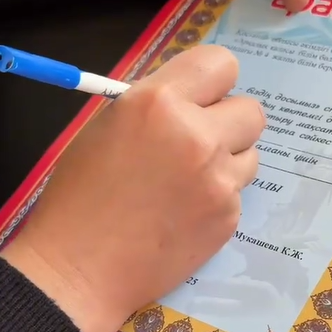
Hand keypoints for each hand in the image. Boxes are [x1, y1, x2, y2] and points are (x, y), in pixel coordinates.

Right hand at [0, 46, 264, 331]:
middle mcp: (198, 136)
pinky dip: (217, 199)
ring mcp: (219, 180)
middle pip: (251, 110)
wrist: (81, 267)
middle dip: (229, 122)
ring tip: (188, 183)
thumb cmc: (79, 195)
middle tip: (200, 142)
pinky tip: (184, 215)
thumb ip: (155, 106)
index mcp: (159, 103)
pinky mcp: (228, 217)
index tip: (202, 98)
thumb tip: (192, 98)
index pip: (222, 64)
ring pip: (251, 153)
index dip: (213, 82)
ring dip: (227, 162)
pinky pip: (237, 193)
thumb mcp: (106, 127)